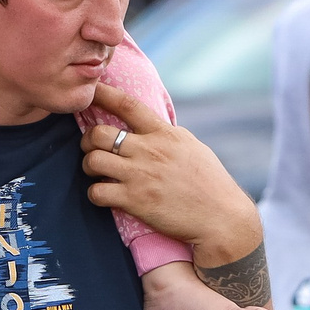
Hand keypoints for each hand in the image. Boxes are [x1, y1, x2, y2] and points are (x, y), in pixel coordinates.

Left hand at [81, 86, 261, 271]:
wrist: (222, 218)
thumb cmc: (210, 183)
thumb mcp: (191, 147)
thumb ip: (166, 136)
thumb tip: (147, 126)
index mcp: (164, 134)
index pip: (127, 105)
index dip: (103, 93)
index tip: (89, 90)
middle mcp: (150, 150)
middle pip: (99, 133)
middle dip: (87, 141)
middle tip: (92, 150)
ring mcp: (140, 175)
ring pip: (92, 160)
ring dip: (88, 167)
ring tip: (97, 173)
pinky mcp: (135, 201)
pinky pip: (96, 192)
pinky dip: (95, 193)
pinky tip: (105, 195)